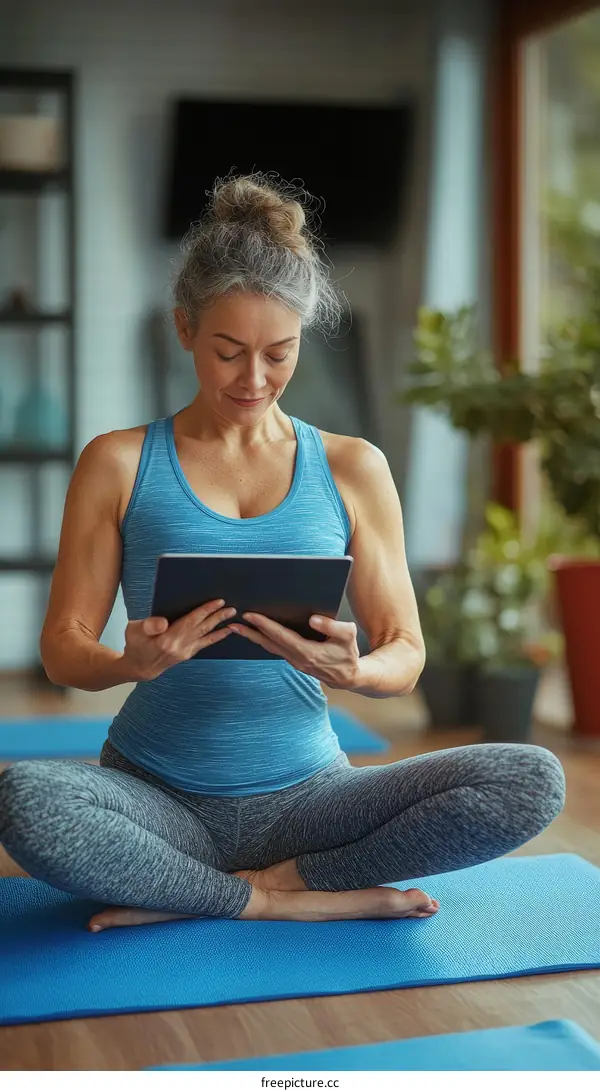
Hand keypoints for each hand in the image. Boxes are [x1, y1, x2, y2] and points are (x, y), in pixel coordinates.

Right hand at [122, 600, 235, 681]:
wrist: (139, 667)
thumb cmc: (136, 645)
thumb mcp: (134, 631)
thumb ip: (148, 626)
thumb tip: (163, 622)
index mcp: (166, 639)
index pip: (190, 621)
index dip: (205, 610)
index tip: (218, 601)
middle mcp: (179, 647)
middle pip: (202, 628)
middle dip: (218, 617)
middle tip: (232, 607)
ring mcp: (185, 652)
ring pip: (206, 636)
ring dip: (220, 626)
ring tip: (232, 617)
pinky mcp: (187, 654)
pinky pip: (205, 644)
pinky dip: (216, 637)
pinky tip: (225, 631)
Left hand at [229, 613, 360, 689]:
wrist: (348, 676)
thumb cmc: (348, 654)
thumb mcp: (348, 636)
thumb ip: (331, 627)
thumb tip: (313, 619)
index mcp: (307, 652)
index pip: (281, 636)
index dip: (265, 625)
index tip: (251, 616)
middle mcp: (297, 658)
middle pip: (269, 643)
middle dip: (250, 632)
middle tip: (233, 622)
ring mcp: (294, 661)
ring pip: (269, 647)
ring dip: (253, 637)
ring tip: (237, 627)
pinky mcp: (294, 660)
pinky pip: (275, 649)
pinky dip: (263, 640)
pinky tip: (256, 633)